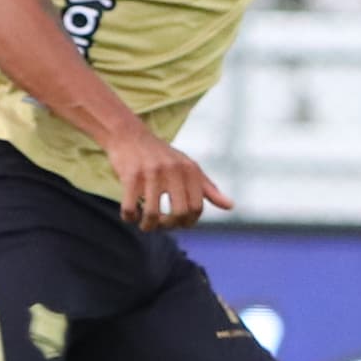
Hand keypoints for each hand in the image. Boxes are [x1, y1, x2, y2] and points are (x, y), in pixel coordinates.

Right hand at [107, 125, 230, 230]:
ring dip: (148, 226)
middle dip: (169, 226)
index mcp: (190, 170)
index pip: (197, 208)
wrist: (130, 135)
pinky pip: (130, 207)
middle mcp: (173, 170)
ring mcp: (151, 173)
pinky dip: (129, 217)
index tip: (179, 223)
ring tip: (145, 224)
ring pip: (153, 214)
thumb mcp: (188, 167)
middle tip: (162, 225)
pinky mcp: (130, 176)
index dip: (188, 222)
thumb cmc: (163, 156)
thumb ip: (208, 188)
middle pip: (178, 213)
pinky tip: (131, 215)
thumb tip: (230, 206)